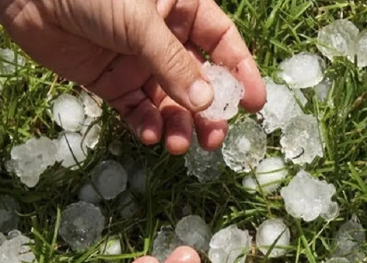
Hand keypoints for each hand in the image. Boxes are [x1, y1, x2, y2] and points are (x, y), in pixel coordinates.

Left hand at [0, 0, 265, 153]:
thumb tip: (205, 103)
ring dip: (178, 124)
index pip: (222, 44)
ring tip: (179, 144)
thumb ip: (173, 63)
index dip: (241, 73)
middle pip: (199, 81)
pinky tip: (151, 136)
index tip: (254, 104)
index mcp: (181, 10)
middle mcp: (165, 39)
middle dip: (208, 111)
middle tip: (214, 138)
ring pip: (170, 102)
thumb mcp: (139, 22)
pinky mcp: (112, 84)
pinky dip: (147, 125)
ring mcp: (139, 64)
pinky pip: (137, 110)